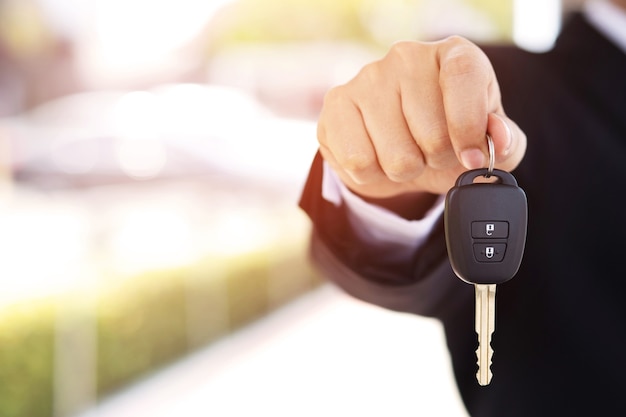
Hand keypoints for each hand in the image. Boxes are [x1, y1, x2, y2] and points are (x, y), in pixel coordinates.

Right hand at [318, 36, 526, 199]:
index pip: (464, 78)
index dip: (469, 127)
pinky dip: (371, 174)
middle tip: (431, 154)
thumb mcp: (488, 145)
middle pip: (431, 131)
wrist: (400, 152)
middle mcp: (408, 57)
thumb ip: (506, 143)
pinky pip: (357, 160)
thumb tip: (498, 140)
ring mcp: (367, 78)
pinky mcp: (335, 104)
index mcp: (455, 55)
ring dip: (403, 170)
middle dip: (435, 159)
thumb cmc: (448, 141)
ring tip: (404, 155)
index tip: (471, 158)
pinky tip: (376, 157)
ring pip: (394, 154)